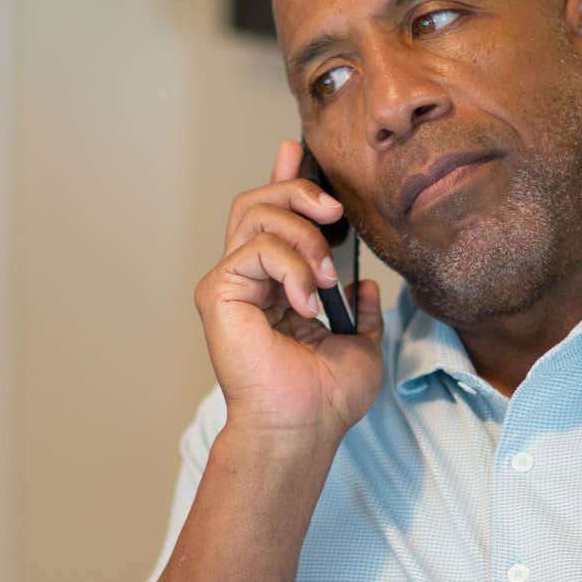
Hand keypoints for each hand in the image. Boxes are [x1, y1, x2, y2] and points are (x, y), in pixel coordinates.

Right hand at [195, 140, 384, 444]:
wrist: (304, 428)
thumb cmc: (325, 398)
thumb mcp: (360, 343)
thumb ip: (359, 308)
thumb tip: (363, 280)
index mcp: (276, 285)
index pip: (272, 219)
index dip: (284, 181)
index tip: (298, 153)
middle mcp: (247, 279)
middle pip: (258, 202)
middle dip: (300, 193)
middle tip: (335, 212)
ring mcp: (229, 283)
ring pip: (255, 214)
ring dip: (303, 236)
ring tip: (324, 279)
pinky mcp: (218, 292)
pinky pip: (255, 248)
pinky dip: (291, 267)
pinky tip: (306, 302)